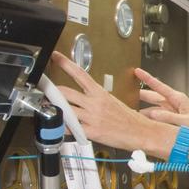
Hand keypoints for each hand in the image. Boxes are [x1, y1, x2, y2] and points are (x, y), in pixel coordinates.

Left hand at [50, 51, 168, 153]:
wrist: (142, 132)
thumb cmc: (129, 119)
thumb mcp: (113, 102)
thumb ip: (95, 99)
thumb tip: (81, 97)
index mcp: (100, 93)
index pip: (80, 74)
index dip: (66, 63)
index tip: (56, 56)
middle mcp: (95, 103)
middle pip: (65, 92)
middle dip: (51, 92)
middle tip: (45, 93)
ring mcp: (92, 117)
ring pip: (64, 109)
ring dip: (54, 109)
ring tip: (50, 110)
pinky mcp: (92, 131)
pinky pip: (70, 128)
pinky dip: (62, 127)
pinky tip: (61, 127)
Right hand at [135, 68, 188, 136]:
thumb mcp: (186, 122)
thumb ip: (169, 117)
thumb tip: (153, 114)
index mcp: (178, 99)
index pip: (159, 86)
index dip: (147, 78)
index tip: (137, 71)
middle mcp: (174, 104)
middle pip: (153, 96)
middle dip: (141, 94)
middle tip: (127, 91)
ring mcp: (172, 112)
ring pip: (153, 108)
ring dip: (143, 109)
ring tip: (131, 110)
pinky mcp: (172, 120)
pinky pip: (157, 117)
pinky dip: (149, 119)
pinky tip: (143, 122)